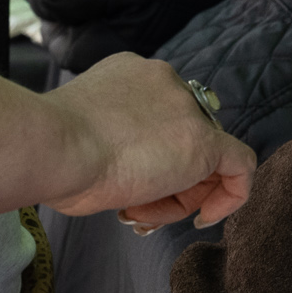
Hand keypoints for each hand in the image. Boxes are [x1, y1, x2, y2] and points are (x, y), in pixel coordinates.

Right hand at [44, 54, 255, 228]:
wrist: (52, 145)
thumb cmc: (51, 150)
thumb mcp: (82, 136)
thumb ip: (110, 143)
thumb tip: (122, 169)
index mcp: (130, 75)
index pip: (158, 119)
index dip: (147, 160)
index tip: (125, 186)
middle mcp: (164, 82)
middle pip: (182, 139)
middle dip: (164, 182)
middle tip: (134, 208)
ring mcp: (186, 109)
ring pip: (204, 159)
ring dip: (176, 197)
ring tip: (137, 212)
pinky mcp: (204, 140)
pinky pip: (240, 166)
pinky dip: (230, 195)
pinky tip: (203, 217)